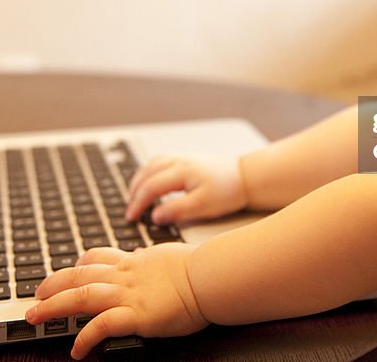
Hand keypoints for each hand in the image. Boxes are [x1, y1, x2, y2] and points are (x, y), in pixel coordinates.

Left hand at [25, 244, 208, 359]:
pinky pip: (102, 326)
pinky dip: (85, 337)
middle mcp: (125, 275)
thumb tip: (143, 256)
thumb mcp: (166, 256)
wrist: (210, 276)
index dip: (77, 264)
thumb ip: (149, 259)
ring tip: (35, 317)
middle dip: (53, 284)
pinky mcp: (136, 315)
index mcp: (133, 262)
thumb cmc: (197, 268)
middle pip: (79, 275)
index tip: (66, 270)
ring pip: (81, 296)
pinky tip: (76, 349)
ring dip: (54, 306)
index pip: (97, 258)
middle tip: (36, 295)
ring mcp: (128, 295)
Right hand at [125, 156, 246, 223]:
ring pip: (151, 165)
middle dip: (135, 192)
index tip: (131, 218)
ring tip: (134, 196)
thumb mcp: (204, 206)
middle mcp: (179, 160)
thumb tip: (154, 216)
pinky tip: (150, 182)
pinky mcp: (187, 159)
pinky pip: (160, 162)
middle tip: (130, 211)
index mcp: (181, 171)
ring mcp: (182, 157)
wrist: (246, 176)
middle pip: (147, 173)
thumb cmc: (228, 191)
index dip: (138, 203)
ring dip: (139, 180)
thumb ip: (177, 210)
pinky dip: (149, 172)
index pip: (151, 186)